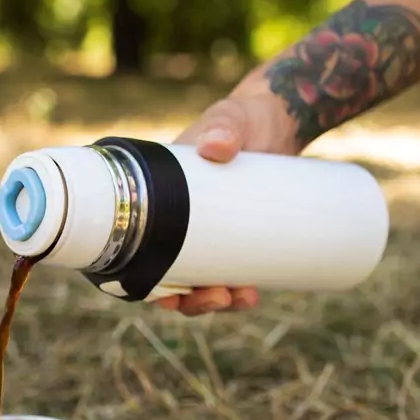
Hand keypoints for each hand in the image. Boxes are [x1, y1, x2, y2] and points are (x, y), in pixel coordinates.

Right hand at [158, 87, 299, 316]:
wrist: (279, 121)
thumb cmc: (243, 117)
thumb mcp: (229, 118)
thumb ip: (223, 126)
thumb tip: (217, 147)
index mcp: (160, 201)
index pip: (140, 249)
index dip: (145, 281)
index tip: (163, 296)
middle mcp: (179, 224)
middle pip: (172, 277)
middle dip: (190, 300)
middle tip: (217, 298)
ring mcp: (210, 234)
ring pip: (202, 282)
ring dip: (215, 301)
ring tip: (243, 298)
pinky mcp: (239, 238)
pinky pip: (231, 274)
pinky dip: (239, 290)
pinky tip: (252, 295)